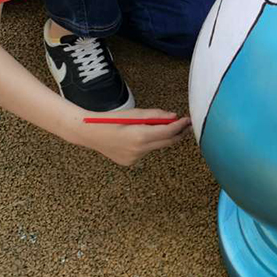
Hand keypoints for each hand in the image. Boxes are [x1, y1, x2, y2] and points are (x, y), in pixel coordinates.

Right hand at [77, 109, 191, 165]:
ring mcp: (135, 158)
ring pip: (156, 146)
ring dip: (160, 137)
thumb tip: (173, 117)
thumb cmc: (110, 120)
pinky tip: (135, 138)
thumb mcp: (134, 113)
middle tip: (185, 125)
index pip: (168, 132)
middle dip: (177, 133)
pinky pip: (145, 151)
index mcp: (140, 136)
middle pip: (167, 142)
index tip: (188, 120)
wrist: (88, 133)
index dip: (180, 125)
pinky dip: (147, 144)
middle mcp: (139, 150)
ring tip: (156, 127)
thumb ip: (155, 116)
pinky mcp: (130, 162)